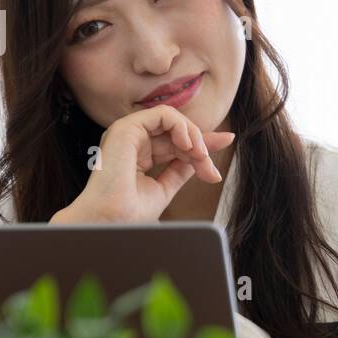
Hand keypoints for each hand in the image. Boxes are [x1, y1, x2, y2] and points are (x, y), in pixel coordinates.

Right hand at [52, 105, 234, 223]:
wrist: (110, 222)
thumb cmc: (128, 214)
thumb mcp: (164, 189)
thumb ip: (180, 171)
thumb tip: (201, 160)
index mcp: (137, 154)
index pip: (176, 142)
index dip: (203, 142)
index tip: (227, 141)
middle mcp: (132, 141)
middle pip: (178, 132)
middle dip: (202, 147)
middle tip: (212, 170)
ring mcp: (128, 133)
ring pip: (173, 120)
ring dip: (194, 136)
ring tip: (200, 157)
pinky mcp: (126, 127)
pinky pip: (163, 115)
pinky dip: (181, 127)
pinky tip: (187, 145)